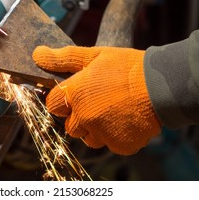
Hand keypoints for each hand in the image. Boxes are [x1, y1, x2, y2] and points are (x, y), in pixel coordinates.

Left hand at [33, 45, 160, 154]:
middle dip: (78, 115)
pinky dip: (114, 135)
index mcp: (74, 94)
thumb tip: (37, 54)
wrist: (161, 84)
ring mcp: (102, 133)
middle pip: (70, 125)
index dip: (61, 100)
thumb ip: (63, 58)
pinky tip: (123, 119)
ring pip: (88, 137)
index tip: (73, 95)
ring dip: (94, 128)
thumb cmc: (126, 67)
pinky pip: (109, 143)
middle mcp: (84, 117)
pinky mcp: (119, 145)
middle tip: (96, 101)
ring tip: (110, 110)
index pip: (52, 105)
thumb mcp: (93, 55)